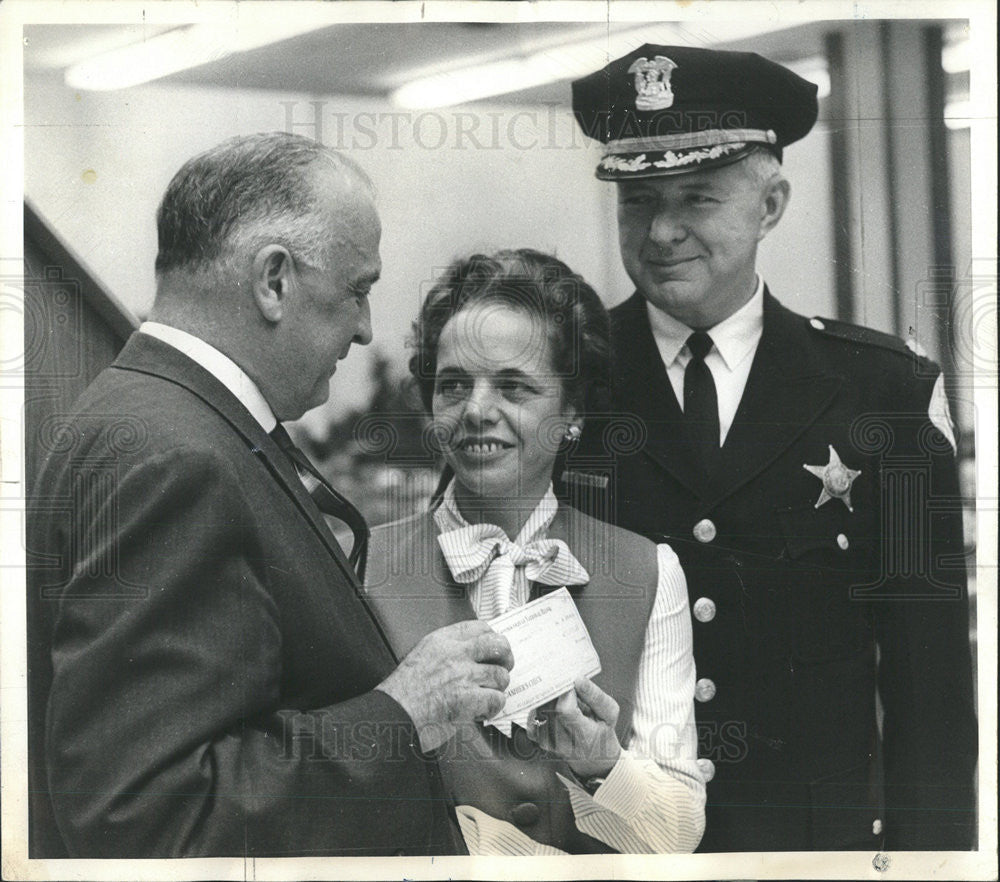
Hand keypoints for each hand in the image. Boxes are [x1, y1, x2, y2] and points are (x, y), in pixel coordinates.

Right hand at [377, 619, 513, 750]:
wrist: (393, 715)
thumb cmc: (401, 694)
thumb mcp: (419, 657)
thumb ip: (444, 652)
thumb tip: (469, 655)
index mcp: (440, 641)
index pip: (479, 627)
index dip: (492, 637)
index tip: (494, 646)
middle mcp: (454, 654)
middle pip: (498, 645)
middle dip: (506, 657)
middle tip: (504, 667)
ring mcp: (463, 675)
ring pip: (500, 675)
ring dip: (497, 688)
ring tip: (487, 695)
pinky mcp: (468, 698)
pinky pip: (496, 699)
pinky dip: (493, 708)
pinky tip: (483, 711)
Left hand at [526, 677, 621, 778]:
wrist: (592, 759)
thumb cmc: (602, 733)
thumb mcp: (609, 714)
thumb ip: (596, 696)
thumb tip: (578, 679)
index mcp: (584, 737)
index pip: (565, 710)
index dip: (567, 693)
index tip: (573, 683)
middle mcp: (562, 743)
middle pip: (549, 708)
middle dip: (557, 692)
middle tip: (567, 686)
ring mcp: (548, 742)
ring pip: (540, 709)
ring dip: (549, 698)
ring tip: (563, 699)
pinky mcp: (538, 739)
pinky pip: (533, 716)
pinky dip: (541, 706)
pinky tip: (553, 705)